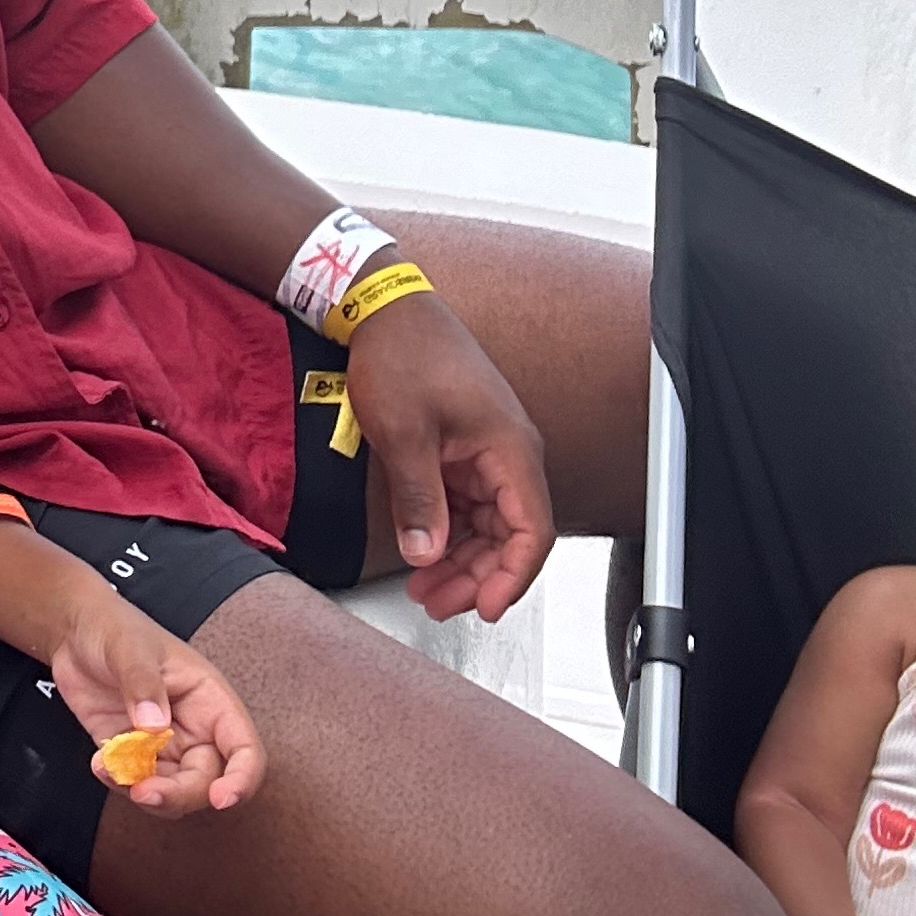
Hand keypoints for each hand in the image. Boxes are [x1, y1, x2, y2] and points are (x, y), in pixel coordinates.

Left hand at [44, 601, 262, 815]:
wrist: (74, 631)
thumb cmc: (114, 628)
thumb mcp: (129, 648)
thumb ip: (143, 684)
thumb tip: (153, 726)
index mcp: (210, 701)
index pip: (244, 748)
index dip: (242, 778)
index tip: (221, 799)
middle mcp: (193, 729)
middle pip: (206, 781)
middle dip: (178, 795)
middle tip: (143, 792)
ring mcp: (162, 745)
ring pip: (172, 791)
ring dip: (146, 794)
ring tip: (109, 769)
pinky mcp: (131, 755)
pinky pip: (136, 784)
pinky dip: (120, 784)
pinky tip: (99, 763)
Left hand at [341, 294, 554, 623]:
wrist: (382, 308)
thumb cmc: (401, 354)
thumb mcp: (404, 433)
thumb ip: (419, 499)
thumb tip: (427, 553)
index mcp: (510, 449)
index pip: (532, 531)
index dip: (512, 577)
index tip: (486, 607)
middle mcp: (508, 453)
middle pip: (511, 535)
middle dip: (478, 577)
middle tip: (437, 603)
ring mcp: (486, 452)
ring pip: (487, 525)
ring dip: (461, 560)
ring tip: (424, 588)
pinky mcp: (463, 449)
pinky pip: (467, 505)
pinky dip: (448, 533)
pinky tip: (423, 554)